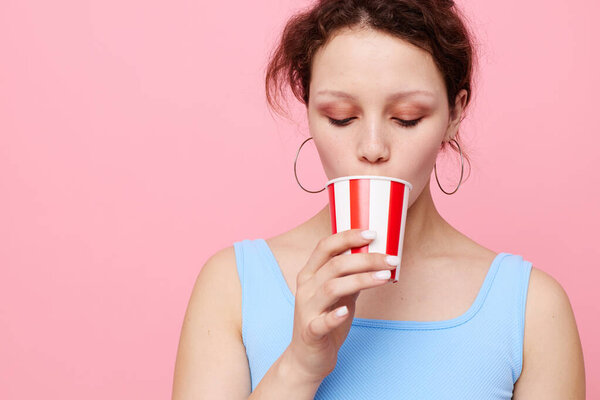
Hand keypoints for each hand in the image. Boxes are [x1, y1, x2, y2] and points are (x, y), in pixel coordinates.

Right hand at [283, 228, 399, 382]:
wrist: (306, 358)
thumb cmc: (324, 320)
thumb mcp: (338, 293)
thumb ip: (350, 275)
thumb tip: (375, 257)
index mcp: (310, 274)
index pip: (325, 246)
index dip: (347, 237)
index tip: (372, 233)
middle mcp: (306, 288)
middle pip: (334, 264)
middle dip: (366, 258)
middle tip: (391, 259)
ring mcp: (306, 309)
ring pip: (332, 287)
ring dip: (360, 279)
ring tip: (385, 277)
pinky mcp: (310, 332)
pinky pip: (321, 322)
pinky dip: (334, 315)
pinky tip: (346, 311)